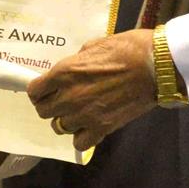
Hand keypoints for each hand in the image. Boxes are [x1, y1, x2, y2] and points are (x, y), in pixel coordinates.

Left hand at [27, 30, 157, 150]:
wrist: (153, 67)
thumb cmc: (125, 49)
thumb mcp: (94, 45)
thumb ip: (76, 61)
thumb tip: (71, 69)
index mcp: (64, 72)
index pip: (35, 91)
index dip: (39, 91)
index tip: (46, 90)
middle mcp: (69, 96)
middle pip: (43, 111)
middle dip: (50, 105)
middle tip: (61, 100)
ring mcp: (84, 115)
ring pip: (59, 127)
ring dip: (66, 120)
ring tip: (77, 112)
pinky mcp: (102, 129)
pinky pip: (79, 142)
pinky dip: (81, 136)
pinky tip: (89, 126)